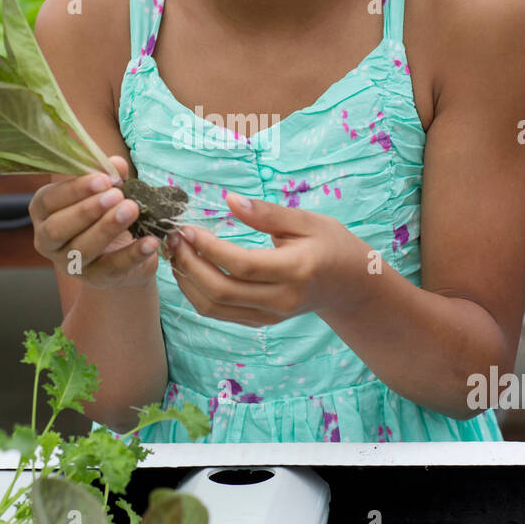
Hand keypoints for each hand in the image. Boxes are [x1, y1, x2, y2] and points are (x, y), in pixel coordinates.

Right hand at [29, 154, 159, 289]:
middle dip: (87, 211)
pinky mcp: (95, 278)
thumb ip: (109, 176)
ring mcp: (69, 263)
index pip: (49, 200)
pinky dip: (133, 254)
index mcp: (44, 212)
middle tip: (116, 195)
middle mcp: (48, 240)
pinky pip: (113, 267)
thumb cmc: (105, 211)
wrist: (122, 250)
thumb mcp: (106, 190)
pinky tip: (150, 241)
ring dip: (107, 229)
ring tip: (132, 210)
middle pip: (58, 229)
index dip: (75, 190)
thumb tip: (116, 164)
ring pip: (82, 249)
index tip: (103, 179)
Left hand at [165, 191, 359, 326]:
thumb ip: (267, 213)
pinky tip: (190, 269)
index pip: (241, 265)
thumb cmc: (331, 245)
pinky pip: (220, 313)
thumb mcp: (307, 220)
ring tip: (177, 252)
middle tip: (174, 239)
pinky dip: (197, 293)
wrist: (349, 285)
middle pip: (221, 291)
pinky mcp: (260, 322)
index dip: (208, 248)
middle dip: (189, 265)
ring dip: (187, 281)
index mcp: (295, 271)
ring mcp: (270, 316)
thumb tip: (230, 201)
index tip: (187, 228)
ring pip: (214, 308)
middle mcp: (281, 300)